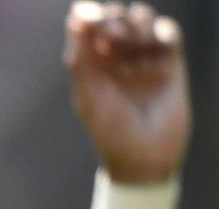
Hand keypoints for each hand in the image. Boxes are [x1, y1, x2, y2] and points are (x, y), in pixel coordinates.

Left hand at [66, 1, 189, 183]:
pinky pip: (169, 31)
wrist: (147, 155)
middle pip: (117, 15)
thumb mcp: (89, 96)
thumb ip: (80, 58)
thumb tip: (75, 18)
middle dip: (116, 21)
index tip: (91, 17)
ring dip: (139, 29)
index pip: (89, 23)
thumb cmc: (110, 131)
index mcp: (90, 63)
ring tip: (138, 58)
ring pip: (143, 18)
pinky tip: (159, 57)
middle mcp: (116, 57)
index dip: (91, 14)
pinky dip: (164, 35)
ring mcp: (144, 57)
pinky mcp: (171, 61)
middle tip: (116, 40)